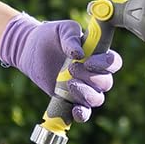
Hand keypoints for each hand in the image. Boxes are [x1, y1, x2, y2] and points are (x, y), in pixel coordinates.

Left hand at [0, 16, 121, 121]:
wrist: (31, 50)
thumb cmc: (50, 36)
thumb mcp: (62, 30)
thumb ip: (71, 37)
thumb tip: (79, 54)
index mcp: (98, 55)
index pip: (113, 63)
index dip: (105, 65)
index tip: (88, 62)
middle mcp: (94, 73)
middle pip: (106, 82)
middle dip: (90, 78)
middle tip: (71, 69)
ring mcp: (84, 88)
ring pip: (97, 99)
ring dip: (86, 94)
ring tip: (69, 84)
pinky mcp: (71, 100)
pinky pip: (84, 112)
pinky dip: (82, 114)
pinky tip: (75, 110)